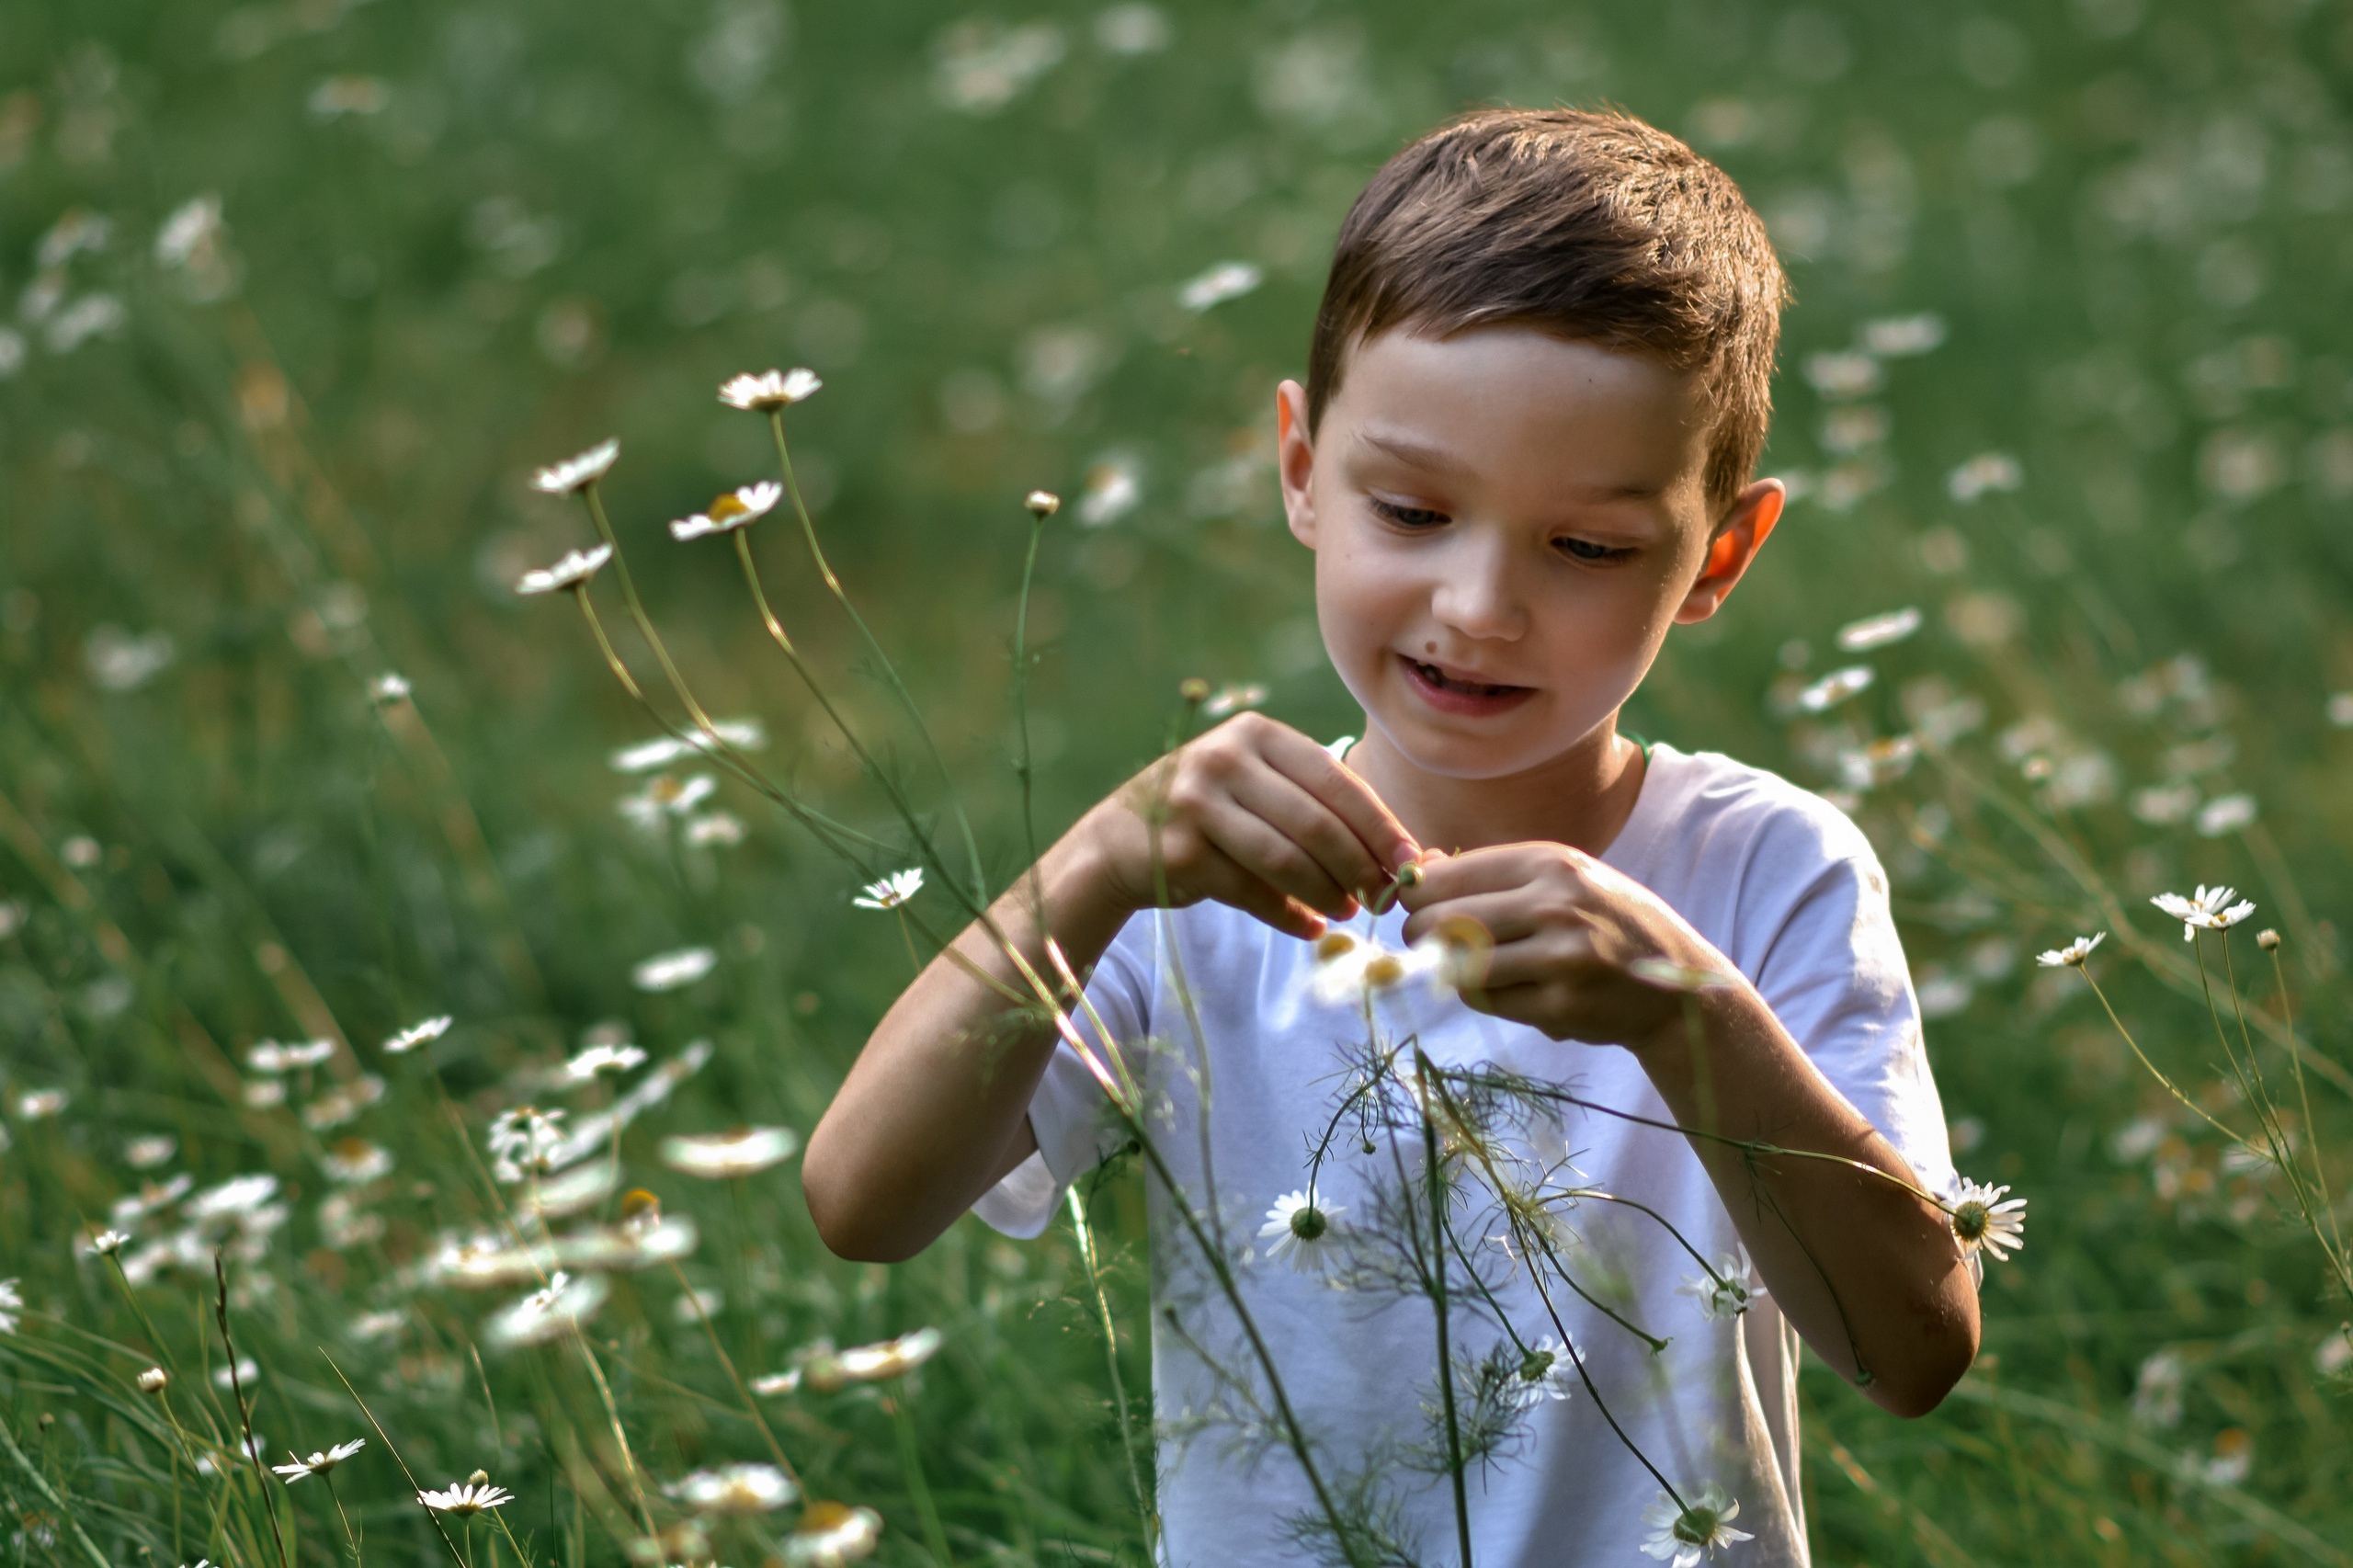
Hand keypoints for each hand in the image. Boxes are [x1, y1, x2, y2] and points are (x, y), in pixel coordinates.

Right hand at [1077, 714, 1421, 939]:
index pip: (1335, 780)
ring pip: (1286, 860)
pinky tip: (1310, 927)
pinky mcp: (1179, 852)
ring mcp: (1195, 804)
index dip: (1379, 825)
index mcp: (1255, 732)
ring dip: (1327, 894)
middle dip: (1358, 866)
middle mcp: (1222, 760)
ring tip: (1348, 912)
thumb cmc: (1209, 812)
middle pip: (1315, 823)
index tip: (1410, 860)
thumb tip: (1399, 852)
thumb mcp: (1255, 782)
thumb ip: (1315, 803)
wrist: (1117, 841)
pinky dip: (1289, 915)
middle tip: (1383, 896)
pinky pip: (1252, 892)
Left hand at [1396, 841, 1727, 1050]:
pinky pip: (1488, 1001)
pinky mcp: (1561, 1005)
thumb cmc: (1606, 922)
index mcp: (1549, 862)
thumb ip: (1492, 873)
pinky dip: (1483, 996)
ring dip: (1449, 971)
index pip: (1444, 877)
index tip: (1418, 907)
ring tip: (1464, 966)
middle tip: (1428, 944)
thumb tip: (1419, 866)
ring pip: (1458, 967)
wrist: (1678, 984)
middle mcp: (1555, 904)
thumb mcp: (1562, 879)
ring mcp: (1560, 957)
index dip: (1416, 896)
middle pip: (1440, 922)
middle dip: (1420, 937)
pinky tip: (1507, 987)